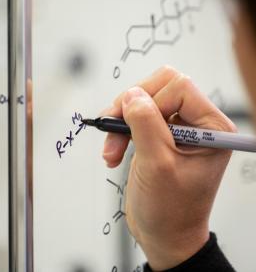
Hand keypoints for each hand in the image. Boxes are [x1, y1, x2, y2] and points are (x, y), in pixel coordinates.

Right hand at [102, 66, 235, 270]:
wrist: (164, 234)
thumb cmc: (170, 210)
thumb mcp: (157, 165)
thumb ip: (145, 124)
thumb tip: (131, 95)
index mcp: (211, 128)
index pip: (179, 87)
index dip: (151, 102)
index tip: (131, 124)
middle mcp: (196, 125)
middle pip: (159, 88)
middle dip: (130, 108)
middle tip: (112, 128)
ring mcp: (175, 130)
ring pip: (143, 101)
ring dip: (120, 122)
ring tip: (111, 151)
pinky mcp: (158, 137)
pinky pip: (135, 118)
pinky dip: (119, 132)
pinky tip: (113, 152)